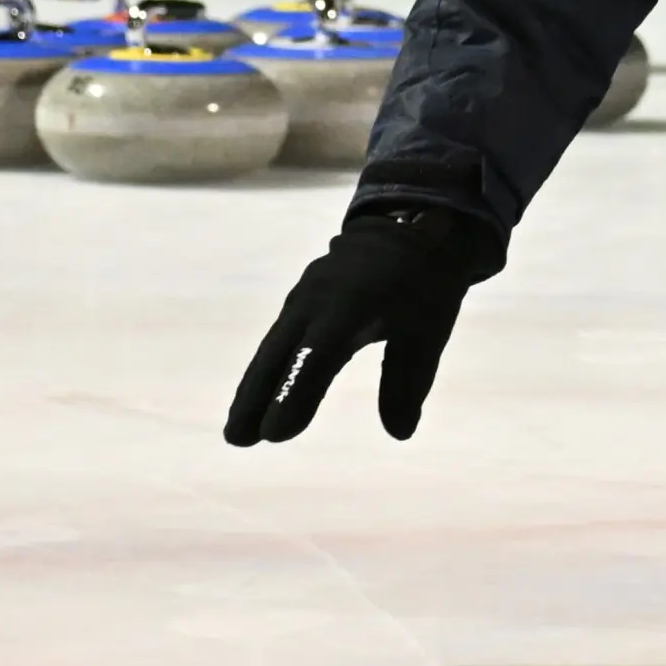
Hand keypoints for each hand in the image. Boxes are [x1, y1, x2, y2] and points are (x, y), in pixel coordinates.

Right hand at [224, 207, 500, 444]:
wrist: (410, 226)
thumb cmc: (423, 282)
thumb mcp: (427, 329)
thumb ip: (409, 380)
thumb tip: (400, 433)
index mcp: (350, 305)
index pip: (317, 357)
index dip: (295, 393)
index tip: (275, 433)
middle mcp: (316, 300)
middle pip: (278, 354)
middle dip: (256, 397)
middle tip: (237, 439)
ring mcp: (304, 297)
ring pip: (272, 348)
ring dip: (253, 387)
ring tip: (238, 431)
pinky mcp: (301, 300)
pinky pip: (277, 339)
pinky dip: (265, 369)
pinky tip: (257, 395)